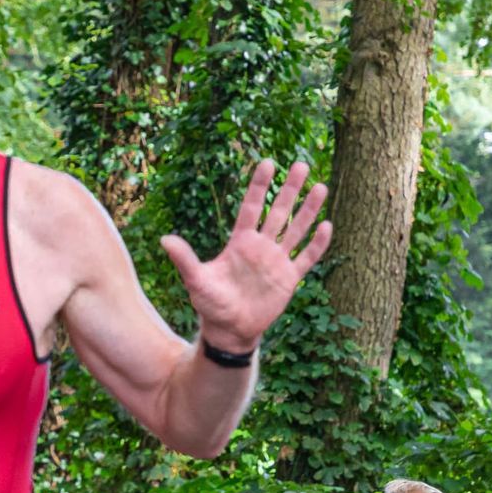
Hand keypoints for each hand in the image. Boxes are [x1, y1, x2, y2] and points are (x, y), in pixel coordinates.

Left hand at [160, 158, 332, 353]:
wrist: (229, 330)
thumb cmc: (210, 304)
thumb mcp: (196, 280)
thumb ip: (185, 259)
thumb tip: (164, 240)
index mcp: (239, 242)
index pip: (251, 207)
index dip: (259, 186)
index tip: (268, 162)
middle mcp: (260, 247)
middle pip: (278, 212)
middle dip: (290, 189)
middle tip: (302, 164)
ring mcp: (276, 261)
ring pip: (296, 230)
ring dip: (308, 210)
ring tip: (320, 186)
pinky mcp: (288, 279)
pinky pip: (306, 258)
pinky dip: (317, 244)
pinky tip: (326, 225)